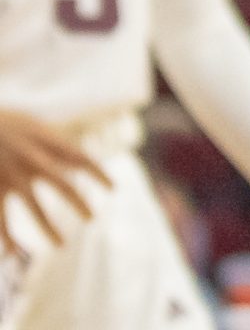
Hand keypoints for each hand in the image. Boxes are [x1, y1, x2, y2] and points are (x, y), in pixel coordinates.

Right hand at [0, 109, 108, 261]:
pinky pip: (2, 216)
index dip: (97, 172)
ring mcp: (12, 174)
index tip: (113, 188)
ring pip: (33, 206)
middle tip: (92, 218)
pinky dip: (8, 235)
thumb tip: (75, 156)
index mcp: (44, 139)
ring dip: (48, 227)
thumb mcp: (31, 123)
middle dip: (78, 201)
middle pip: (60, 182)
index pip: (78, 156)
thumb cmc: (5, 122)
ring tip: (61, 244)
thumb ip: (52, 139)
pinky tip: (14, 253)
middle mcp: (31, 157)